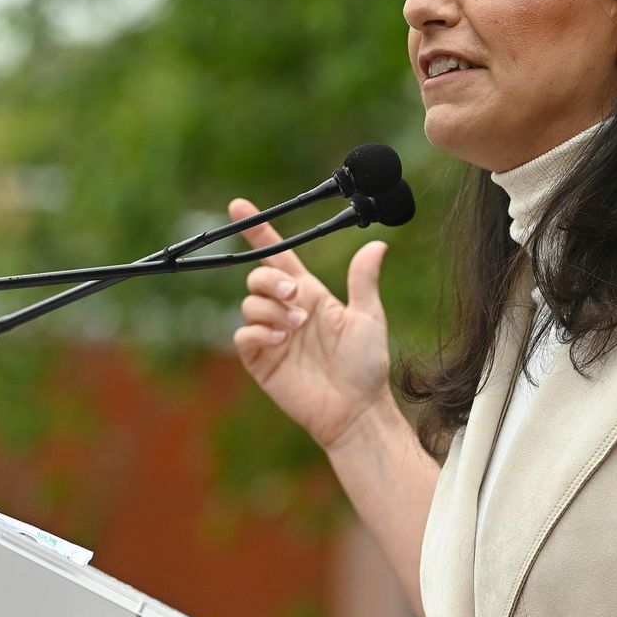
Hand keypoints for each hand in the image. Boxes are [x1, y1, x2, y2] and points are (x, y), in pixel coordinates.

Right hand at [228, 198, 393, 450]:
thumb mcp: (368, 317)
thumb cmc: (366, 366)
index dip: (260, 232)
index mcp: (311, 295)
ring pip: (249, 304)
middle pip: (257, 277)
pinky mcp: (261, 361)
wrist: (356, 410)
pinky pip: (244, 336)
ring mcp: (272, 335)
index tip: (239, 206)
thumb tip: (377, 244)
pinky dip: (258, 332)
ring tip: (296, 327)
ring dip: (271, 309)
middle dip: (270, 279)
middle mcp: (287, 310)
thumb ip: (363, 282)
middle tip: (295, 296)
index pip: (279, 257)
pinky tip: (281, 340)